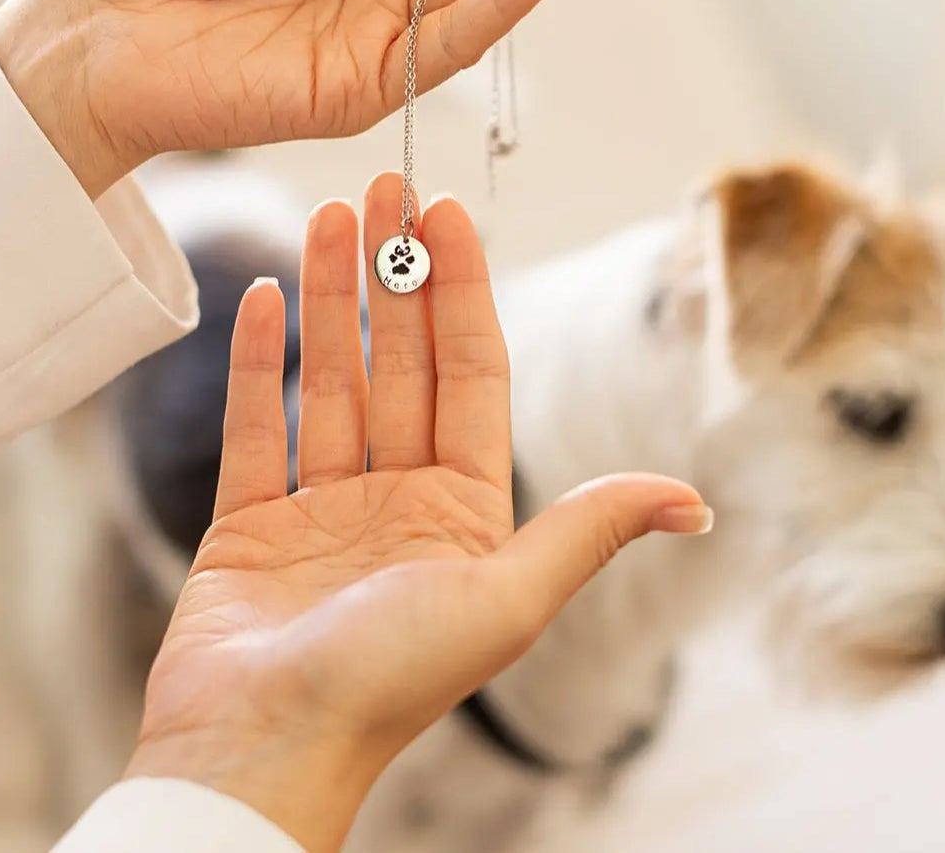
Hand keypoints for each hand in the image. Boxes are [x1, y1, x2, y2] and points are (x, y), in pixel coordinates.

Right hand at [125, 173, 709, 852]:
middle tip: (385, 192)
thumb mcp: (506, 598)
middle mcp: (400, 500)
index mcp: (465, 510)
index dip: (462, 289)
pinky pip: (256, 426)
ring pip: (332, 381)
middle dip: (395, 276)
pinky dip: (258, 365)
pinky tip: (264, 299)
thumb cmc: (388, 682)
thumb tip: (694, 503)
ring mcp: (324, 507)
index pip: (470, 372)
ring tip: (329, 219)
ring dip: (332, 300)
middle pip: (402, 363)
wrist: (259, 753)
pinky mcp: (250, 522)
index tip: (446, 215)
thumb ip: (589, 532)